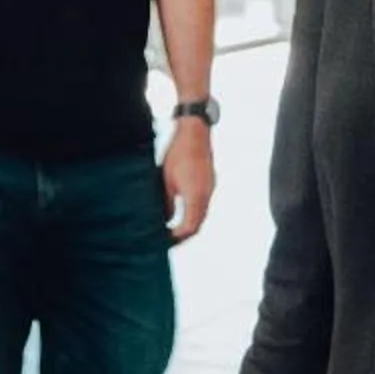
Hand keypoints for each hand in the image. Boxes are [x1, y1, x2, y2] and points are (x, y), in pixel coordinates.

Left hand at [163, 118, 214, 244]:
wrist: (195, 133)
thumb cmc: (178, 153)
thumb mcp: (165, 181)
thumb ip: (166, 203)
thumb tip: (164, 219)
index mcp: (195, 196)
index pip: (189, 227)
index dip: (178, 237)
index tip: (166, 241)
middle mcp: (206, 195)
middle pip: (197, 224)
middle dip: (184, 234)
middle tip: (169, 240)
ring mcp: (210, 189)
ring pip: (201, 215)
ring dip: (189, 224)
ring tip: (173, 229)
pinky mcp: (209, 183)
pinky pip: (203, 205)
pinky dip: (193, 213)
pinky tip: (182, 213)